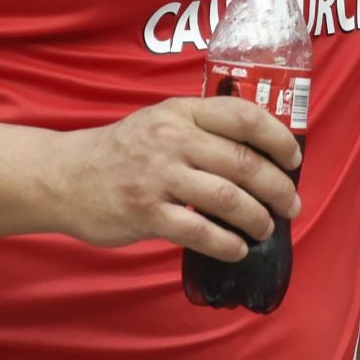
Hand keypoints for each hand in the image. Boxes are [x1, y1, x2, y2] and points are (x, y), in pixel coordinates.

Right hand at [53, 97, 302, 260]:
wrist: (64, 175)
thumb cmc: (123, 150)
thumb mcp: (162, 119)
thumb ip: (203, 127)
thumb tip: (259, 150)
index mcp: (183, 111)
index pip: (245, 116)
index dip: (279, 138)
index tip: (295, 159)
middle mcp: (173, 139)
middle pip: (243, 161)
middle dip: (277, 187)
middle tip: (291, 205)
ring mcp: (159, 177)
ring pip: (227, 198)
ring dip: (257, 218)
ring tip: (266, 228)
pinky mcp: (145, 213)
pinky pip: (198, 231)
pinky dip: (226, 243)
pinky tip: (237, 248)